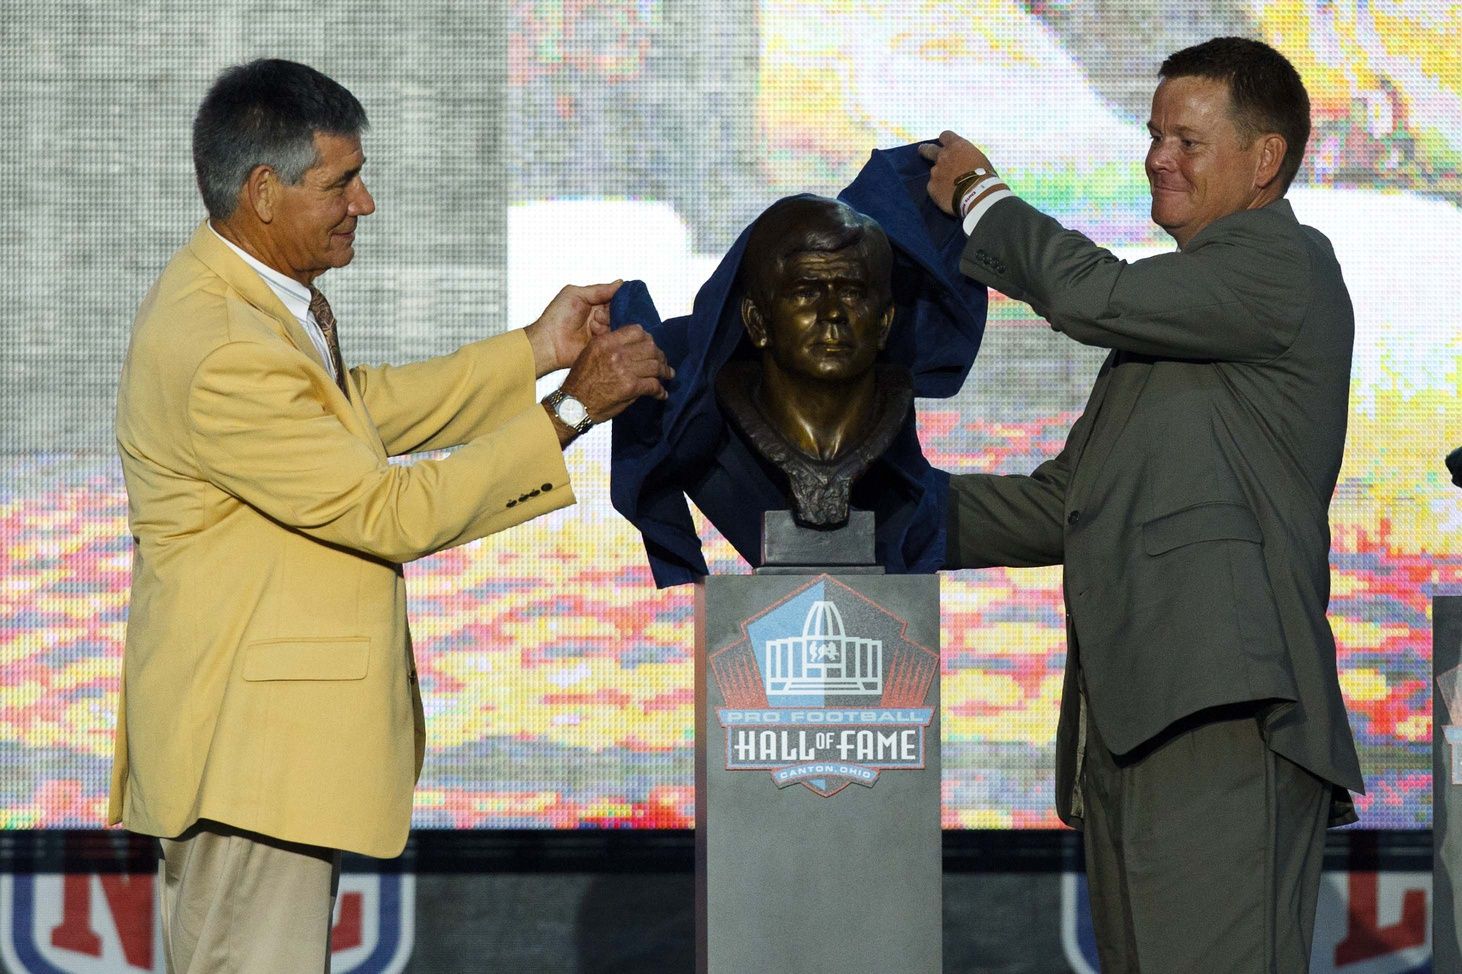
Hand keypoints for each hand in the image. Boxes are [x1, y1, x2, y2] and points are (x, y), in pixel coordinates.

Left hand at [523, 281, 620, 377]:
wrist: (549, 342)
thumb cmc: (556, 317)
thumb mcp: (575, 294)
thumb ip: (599, 289)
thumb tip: (620, 283)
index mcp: (596, 302)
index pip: (616, 296)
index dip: (620, 297)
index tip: (620, 298)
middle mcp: (602, 316)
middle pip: (620, 310)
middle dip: (611, 311)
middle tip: (598, 314)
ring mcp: (603, 330)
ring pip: (619, 323)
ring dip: (606, 322)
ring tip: (592, 325)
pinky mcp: (603, 344)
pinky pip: (615, 337)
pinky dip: (605, 333)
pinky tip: (593, 333)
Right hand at [559, 324, 673, 424]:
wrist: (573, 405)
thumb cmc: (581, 381)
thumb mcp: (591, 353)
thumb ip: (611, 347)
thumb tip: (634, 347)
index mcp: (606, 342)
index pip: (637, 331)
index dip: (648, 339)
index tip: (651, 346)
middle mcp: (616, 353)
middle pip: (650, 347)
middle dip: (660, 355)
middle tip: (663, 363)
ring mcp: (624, 370)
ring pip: (655, 365)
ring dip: (664, 371)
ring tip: (668, 376)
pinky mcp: (630, 387)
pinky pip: (653, 385)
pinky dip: (660, 391)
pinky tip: (661, 394)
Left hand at [918, 131, 996, 215]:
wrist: (978, 194)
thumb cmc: (985, 177)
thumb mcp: (979, 159)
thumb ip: (966, 158)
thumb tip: (964, 163)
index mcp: (957, 146)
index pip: (945, 136)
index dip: (946, 140)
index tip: (946, 144)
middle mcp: (943, 156)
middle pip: (928, 149)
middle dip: (925, 150)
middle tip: (922, 151)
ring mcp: (935, 172)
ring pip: (935, 172)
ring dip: (940, 177)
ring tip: (951, 187)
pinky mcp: (931, 187)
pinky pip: (934, 188)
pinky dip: (939, 191)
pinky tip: (948, 197)